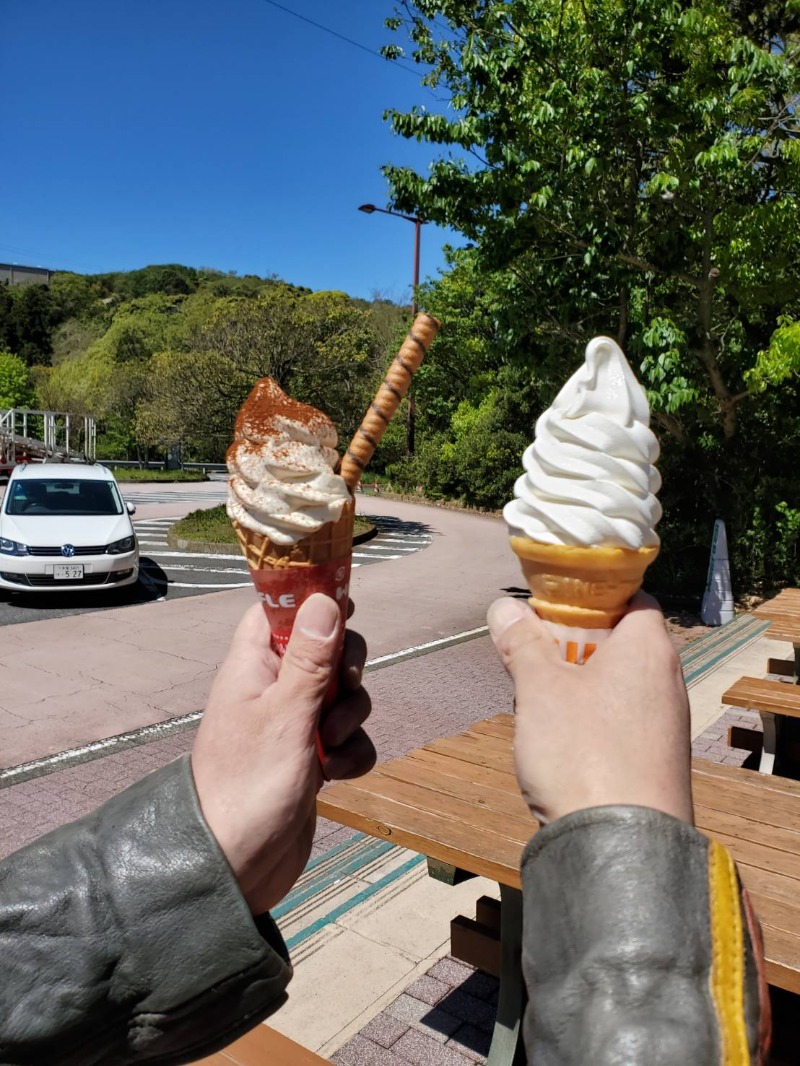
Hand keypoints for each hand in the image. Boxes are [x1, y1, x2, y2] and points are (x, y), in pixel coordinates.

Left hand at [191, 594, 375, 914]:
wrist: (235, 866)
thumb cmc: (247, 787)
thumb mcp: (285, 715)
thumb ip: (310, 658)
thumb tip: (325, 598)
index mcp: (253, 665)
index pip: (281, 608)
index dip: (314, 601)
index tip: (347, 605)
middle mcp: (273, 688)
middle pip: (326, 648)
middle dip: (347, 670)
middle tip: (339, 691)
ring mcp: (293, 724)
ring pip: (344, 695)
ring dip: (350, 718)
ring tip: (328, 747)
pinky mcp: (312, 757)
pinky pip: (350, 738)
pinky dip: (352, 753)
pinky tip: (334, 775)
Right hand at [488, 592, 692, 825]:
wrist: (620, 846)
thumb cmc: (585, 752)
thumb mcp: (539, 689)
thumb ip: (522, 644)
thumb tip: (503, 607)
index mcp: (648, 648)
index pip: (632, 599)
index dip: (593, 597)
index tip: (554, 605)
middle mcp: (666, 680)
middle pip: (619, 641)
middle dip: (572, 644)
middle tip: (533, 654)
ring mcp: (665, 724)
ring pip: (616, 684)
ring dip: (576, 685)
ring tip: (537, 701)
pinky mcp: (655, 760)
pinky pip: (620, 721)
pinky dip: (590, 719)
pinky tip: (558, 740)